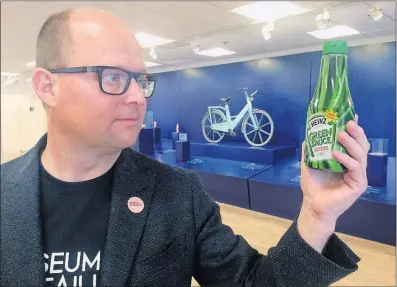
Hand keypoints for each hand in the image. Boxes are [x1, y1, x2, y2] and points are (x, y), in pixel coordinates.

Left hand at [298, 115, 369, 251]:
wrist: (312, 205)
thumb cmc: (313, 185)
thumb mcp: (310, 163)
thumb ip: (311, 149)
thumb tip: (308, 133)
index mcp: (346, 160)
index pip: (353, 142)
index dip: (354, 129)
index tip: (351, 115)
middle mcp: (355, 166)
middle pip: (361, 145)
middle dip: (356, 132)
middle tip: (349, 122)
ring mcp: (358, 175)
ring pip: (360, 155)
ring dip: (351, 143)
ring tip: (341, 133)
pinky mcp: (358, 184)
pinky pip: (355, 168)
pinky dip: (346, 159)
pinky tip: (336, 153)